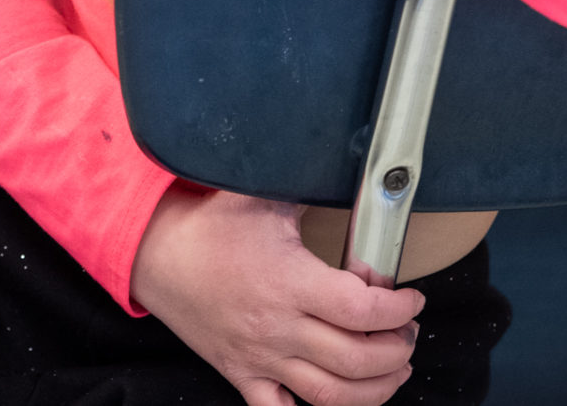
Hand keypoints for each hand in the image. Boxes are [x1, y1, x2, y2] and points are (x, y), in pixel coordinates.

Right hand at [132, 183, 424, 405]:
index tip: (411, 299)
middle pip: (357, 359)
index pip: (363, 310)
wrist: (155, 253)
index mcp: (290, 282)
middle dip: (397, 350)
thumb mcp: (267, 197)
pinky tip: (337, 400)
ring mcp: (259, 357)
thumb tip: (360, 182)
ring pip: (330, 395)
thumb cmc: (210, 224)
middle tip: (408, 332)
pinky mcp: (240, 374)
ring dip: (374, 390)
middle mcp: (278, 327)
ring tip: (393, 369)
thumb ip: (316, 188)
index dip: (399, 309)